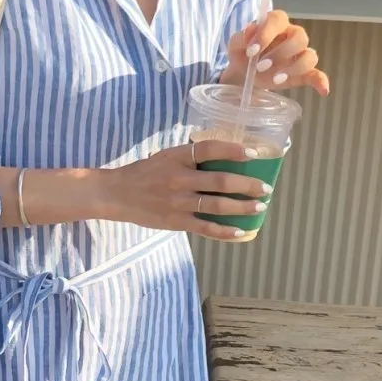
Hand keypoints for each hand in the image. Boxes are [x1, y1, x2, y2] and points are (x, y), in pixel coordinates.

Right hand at [105, 141, 271, 239]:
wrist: (117, 194)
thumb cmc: (144, 173)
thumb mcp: (165, 156)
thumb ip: (190, 157)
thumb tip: (223, 155)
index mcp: (177, 157)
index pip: (210, 148)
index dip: (233, 150)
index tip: (253, 154)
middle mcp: (179, 178)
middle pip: (220, 181)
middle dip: (247, 185)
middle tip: (265, 188)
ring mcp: (178, 202)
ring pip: (217, 205)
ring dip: (242, 207)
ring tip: (259, 207)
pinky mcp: (175, 221)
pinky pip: (205, 227)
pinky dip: (224, 231)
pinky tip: (241, 231)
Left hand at [220, 9, 329, 95]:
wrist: (243, 74)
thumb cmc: (242, 54)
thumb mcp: (235, 45)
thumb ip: (240, 37)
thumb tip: (250, 31)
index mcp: (275, 23)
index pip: (278, 20)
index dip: (266, 34)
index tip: (251, 51)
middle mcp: (292, 36)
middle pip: (299, 37)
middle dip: (280, 53)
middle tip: (260, 67)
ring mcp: (299, 54)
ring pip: (309, 56)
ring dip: (294, 68)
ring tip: (274, 80)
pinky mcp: (302, 73)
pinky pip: (317, 75)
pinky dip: (321, 81)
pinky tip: (322, 91)